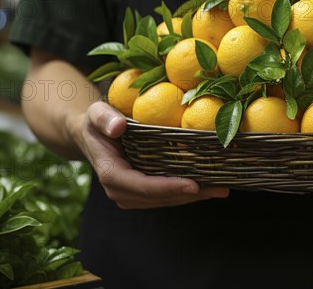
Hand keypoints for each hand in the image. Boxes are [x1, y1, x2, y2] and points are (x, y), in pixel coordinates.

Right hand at [72, 101, 229, 208]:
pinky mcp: (141, 194)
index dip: (167, 187)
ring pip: (165, 200)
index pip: (140, 185)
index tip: (192, 185)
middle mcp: (119, 190)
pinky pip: (166, 196)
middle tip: (220, 189)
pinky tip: (209, 186)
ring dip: (194, 197)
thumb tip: (117, 126)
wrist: (91, 136)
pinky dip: (187, 193)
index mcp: (109, 172)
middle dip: (189, 195)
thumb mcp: (96, 113)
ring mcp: (130, 195)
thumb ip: (104, 118)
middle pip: (158, 197)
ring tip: (221, 189)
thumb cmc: (96, 122)